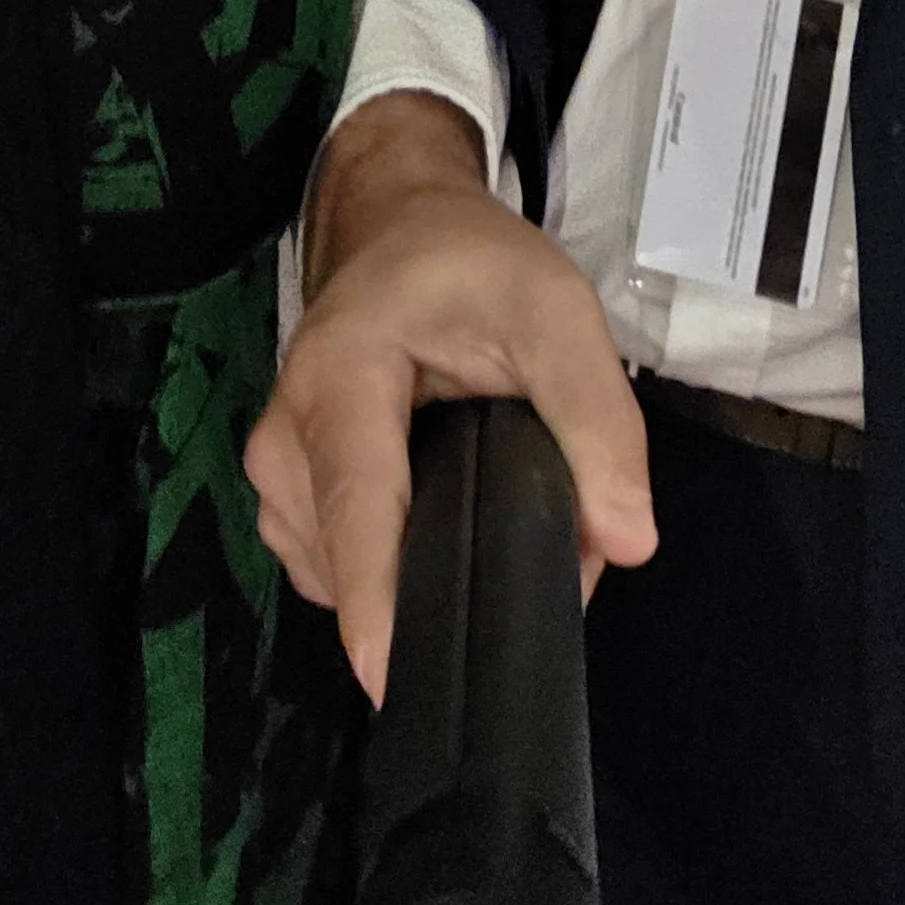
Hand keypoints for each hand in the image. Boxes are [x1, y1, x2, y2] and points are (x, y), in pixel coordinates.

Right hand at [245, 89, 656, 703]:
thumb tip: (628, 539)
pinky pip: (336, 566)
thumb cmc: (472, 264)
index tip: (396, 680)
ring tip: (495, 521)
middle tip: (539, 557)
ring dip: (418, 577)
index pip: (356, 503)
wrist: (397, 223)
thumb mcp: (557, 310)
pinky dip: (393, 566)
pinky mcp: (288, 496)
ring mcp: (275, 472)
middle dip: (436, 588)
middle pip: (348, 557)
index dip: (376, 599)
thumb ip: (598, 417)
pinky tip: (445, 523)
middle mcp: (286, 434)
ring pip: (341, 574)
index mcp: (341, 375)